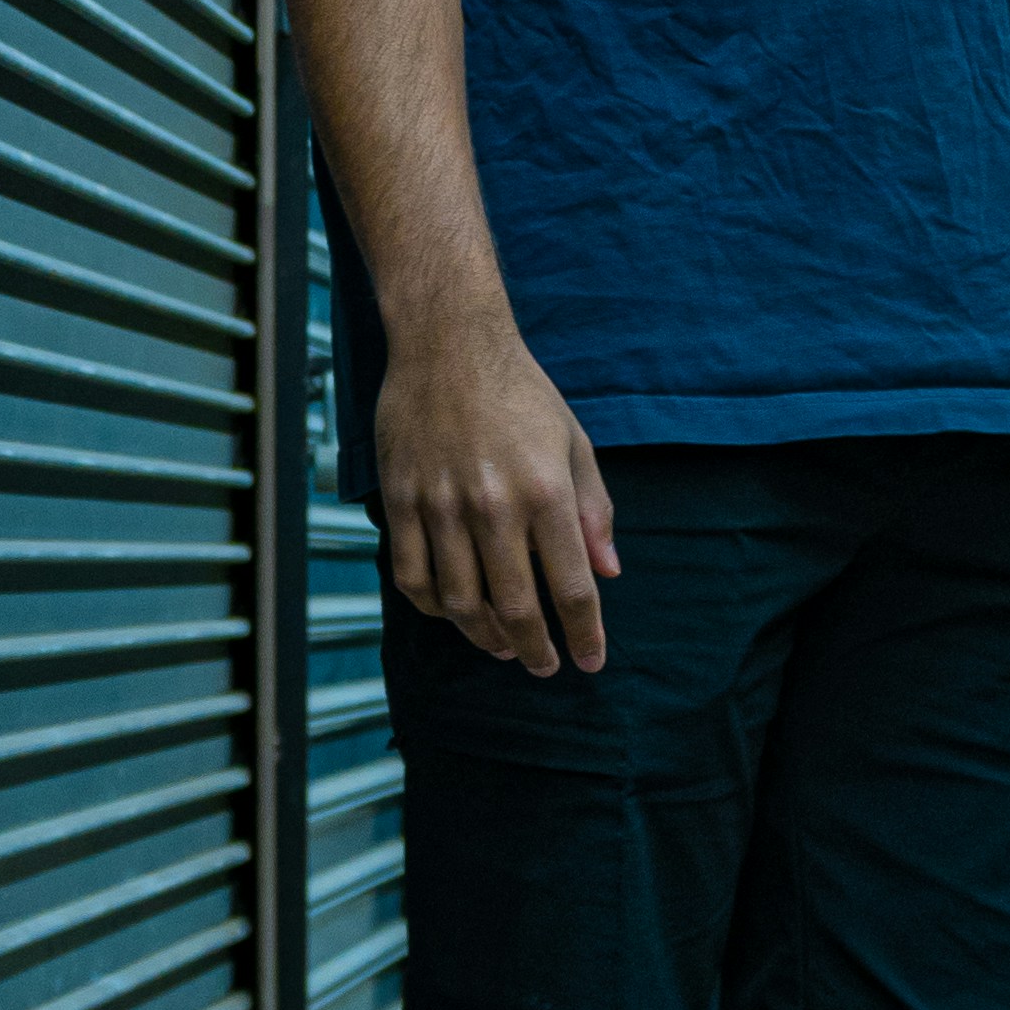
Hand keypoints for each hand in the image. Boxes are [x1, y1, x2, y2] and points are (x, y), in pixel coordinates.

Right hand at [374, 318, 618, 674]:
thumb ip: (594, 510)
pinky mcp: (401, 500)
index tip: (590, 662)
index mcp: (546, 492)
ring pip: (459, 602)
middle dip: (535, 649)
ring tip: (502, 647)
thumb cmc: (520, 392)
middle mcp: (494, 505)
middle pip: (515, 607)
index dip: (585, 635)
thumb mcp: (574, 443)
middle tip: (544, 666)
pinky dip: (432, 608)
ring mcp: (441, 505)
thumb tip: (608, 571)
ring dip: (484, 637)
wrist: (448, 343)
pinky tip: (451, 613)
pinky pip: (412, 576)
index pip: (572, 587)